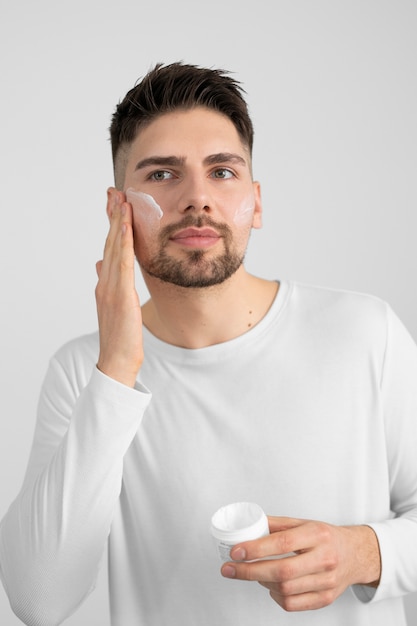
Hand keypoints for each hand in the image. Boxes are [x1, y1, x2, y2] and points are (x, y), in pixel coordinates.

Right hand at [95, 188, 143, 386]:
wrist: (116, 360)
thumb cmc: (120, 337)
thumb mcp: (115, 306)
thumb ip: (110, 283)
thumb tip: (101, 263)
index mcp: (106, 284)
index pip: (109, 248)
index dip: (111, 225)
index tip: (115, 204)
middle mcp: (106, 282)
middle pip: (109, 242)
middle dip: (112, 216)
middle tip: (114, 191)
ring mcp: (110, 288)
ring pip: (114, 248)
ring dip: (117, 222)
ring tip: (120, 200)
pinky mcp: (120, 295)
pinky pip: (122, 264)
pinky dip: (122, 243)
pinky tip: (125, 227)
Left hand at [221, 517, 380, 611]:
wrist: (356, 554)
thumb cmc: (326, 537)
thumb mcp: (304, 522)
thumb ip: (277, 524)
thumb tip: (249, 526)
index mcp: (317, 534)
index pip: (283, 543)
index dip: (256, 549)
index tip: (236, 551)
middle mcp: (324, 558)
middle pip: (282, 571)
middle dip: (249, 571)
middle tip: (230, 568)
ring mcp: (327, 582)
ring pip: (285, 590)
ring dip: (261, 582)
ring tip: (253, 572)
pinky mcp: (326, 598)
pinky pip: (292, 604)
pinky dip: (275, 596)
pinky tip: (270, 585)